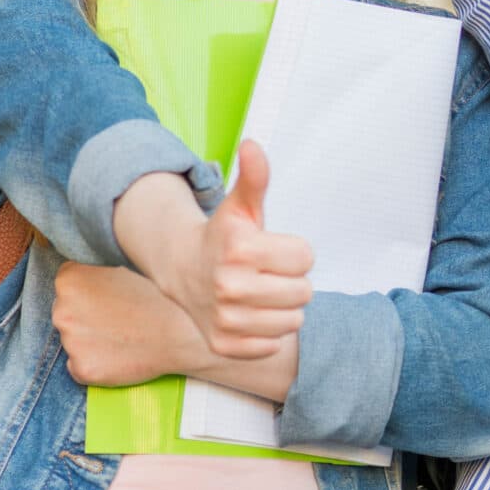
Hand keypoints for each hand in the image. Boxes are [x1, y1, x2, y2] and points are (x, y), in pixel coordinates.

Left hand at [52, 262, 205, 386]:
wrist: (186, 333)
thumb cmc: (163, 296)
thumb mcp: (127, 263)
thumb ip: (99, 266)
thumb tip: (90, 269)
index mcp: (70, 279)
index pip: (69, 283)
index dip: (92, 289)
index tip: (111, 295)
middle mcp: (62, 310)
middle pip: (67, 311)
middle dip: (88, 314)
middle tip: (121, 316)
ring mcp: (71, 342)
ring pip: (74, 339)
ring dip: (93, 339)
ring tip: (126, 334)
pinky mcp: (83, 368)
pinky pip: (79, 365)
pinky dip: (97, 362)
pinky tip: (121, 352)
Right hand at [172, 141, 312, 358]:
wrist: (182, 271)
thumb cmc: (224, 237)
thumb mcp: (242, 207)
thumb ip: (255, 178)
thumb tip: (252, 144)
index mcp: (239, 249)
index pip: (306, 257)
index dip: (294, 252)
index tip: (272, 250)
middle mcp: (228, 286)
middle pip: (304, 292)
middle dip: (291, 281)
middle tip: (266, 274)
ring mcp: (224, 319)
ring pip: (294, 320)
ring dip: (283, 308)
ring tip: (260, 294)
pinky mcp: (224, 345)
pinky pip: (273, 344)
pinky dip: (267, 332)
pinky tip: (249, 315)